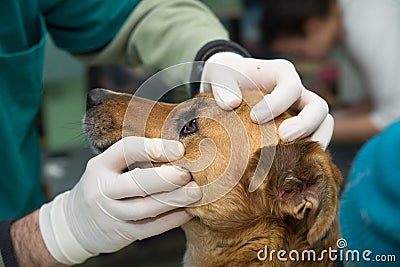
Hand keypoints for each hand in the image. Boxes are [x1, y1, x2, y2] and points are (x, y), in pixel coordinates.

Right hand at [39, 137, 201, 264]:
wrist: (75, 223)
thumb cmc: (102, 187)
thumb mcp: (108, 167)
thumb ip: (135, 159)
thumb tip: (176, 151)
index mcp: (100, 165)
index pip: (126, 150)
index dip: (154, 148)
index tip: (179, 148)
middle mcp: (102, 189)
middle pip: (137, 183)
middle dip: (166, 178)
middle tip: (188, 173)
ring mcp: (111, 214)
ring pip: (146, 208)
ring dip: (174, 200)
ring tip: (195, 192)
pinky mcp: (121, 233)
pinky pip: (150, 227)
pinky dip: (172, 220)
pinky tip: (187, 211)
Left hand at [201, 52, 333, 149]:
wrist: (229, 88)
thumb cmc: (227, 79)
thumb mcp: (220, 76)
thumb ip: (223, 86)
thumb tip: (230, 104)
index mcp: (282, 73)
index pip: (291, 86)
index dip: (277, 103)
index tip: (254, 118)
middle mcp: (297, 92)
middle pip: (318, 107)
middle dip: (305, 124)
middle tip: (283, 138)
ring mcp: (300, 112)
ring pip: (324, 125)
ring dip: (315, 142)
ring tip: (297, 158)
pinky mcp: (298, 129)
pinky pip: (312, 141)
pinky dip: (306, 153)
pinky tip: (291, 166)